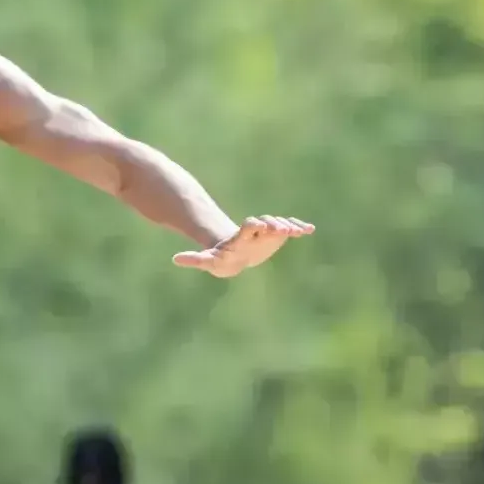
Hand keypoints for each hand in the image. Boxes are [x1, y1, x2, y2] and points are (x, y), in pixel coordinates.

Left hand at [174, 215, 314, 277]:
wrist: (233, 253)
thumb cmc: (220, 257)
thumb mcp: (207, 260)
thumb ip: (194, 259)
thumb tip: (174, 259)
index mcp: (241, 237)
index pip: (247, 228)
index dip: (252, 226)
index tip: (258, 224)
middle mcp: (256, 231)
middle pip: (265, 224)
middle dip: (273, 224)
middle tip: (281, 227)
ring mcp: (268, 232)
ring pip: (280, 226)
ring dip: (289, 226)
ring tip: (300, 230)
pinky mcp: (277, 236)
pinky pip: (289, 230)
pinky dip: (298, 228)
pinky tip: (309, 229)